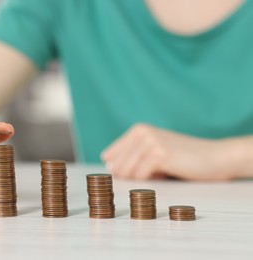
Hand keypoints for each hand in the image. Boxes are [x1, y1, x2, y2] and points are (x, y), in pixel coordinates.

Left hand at [101, 123, 239, 180]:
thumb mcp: (153, 153)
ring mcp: (150, 141)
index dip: (116, 170)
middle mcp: (141, 131)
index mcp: (138, 129)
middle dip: (128, 177)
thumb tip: (109, 167)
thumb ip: (131, 157)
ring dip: (140, 179)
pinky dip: (150, 181)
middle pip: (117, 165)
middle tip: (150, 175)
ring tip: (160, 172)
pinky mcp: (160, 153)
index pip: (110, 155)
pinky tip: (165, 174)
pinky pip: (140, 176)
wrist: (214, 157)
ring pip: (127, 172)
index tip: (127, 177)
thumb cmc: (182, 158)